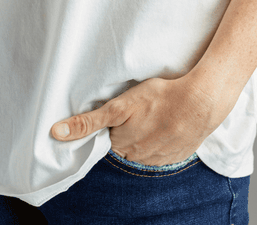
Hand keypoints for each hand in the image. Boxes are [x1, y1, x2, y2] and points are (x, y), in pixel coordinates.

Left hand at [50, 74, 235, 166]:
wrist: (200, 102)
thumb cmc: (160, 97)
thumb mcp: (120, 105)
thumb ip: (89, 121)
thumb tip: (56, 132)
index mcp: (122, 146)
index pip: (107, 138)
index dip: (113, 124)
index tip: (122, 113)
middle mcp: (139, 158)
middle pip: (124, 144)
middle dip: (128, 129)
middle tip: (139, 109)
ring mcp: (159, 159)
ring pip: (143, 148)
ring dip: (145, 134)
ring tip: (154, 114)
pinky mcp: (177, 156)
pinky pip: (162, 151)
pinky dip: (162, 139)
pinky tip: (167, 123)